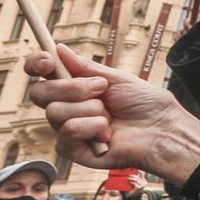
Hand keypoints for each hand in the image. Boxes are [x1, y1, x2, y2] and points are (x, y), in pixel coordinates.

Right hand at [26, 45, 199, 184]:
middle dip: (70, 88)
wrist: (162, 129)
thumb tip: (58, 48)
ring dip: (91, 109)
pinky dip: (93, 127)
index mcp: (74, 88)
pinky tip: (108, 134)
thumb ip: (84, 67)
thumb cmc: (144, 103)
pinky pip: (68, 132)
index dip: (36, 64)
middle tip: (101, 89)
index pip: (41, 75)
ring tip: (111, 116)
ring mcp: (68, 130)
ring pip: (55, 112)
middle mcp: (67, 108)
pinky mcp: (73, 150)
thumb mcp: (115, 78)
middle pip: (40, 93)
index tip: (48, 60)